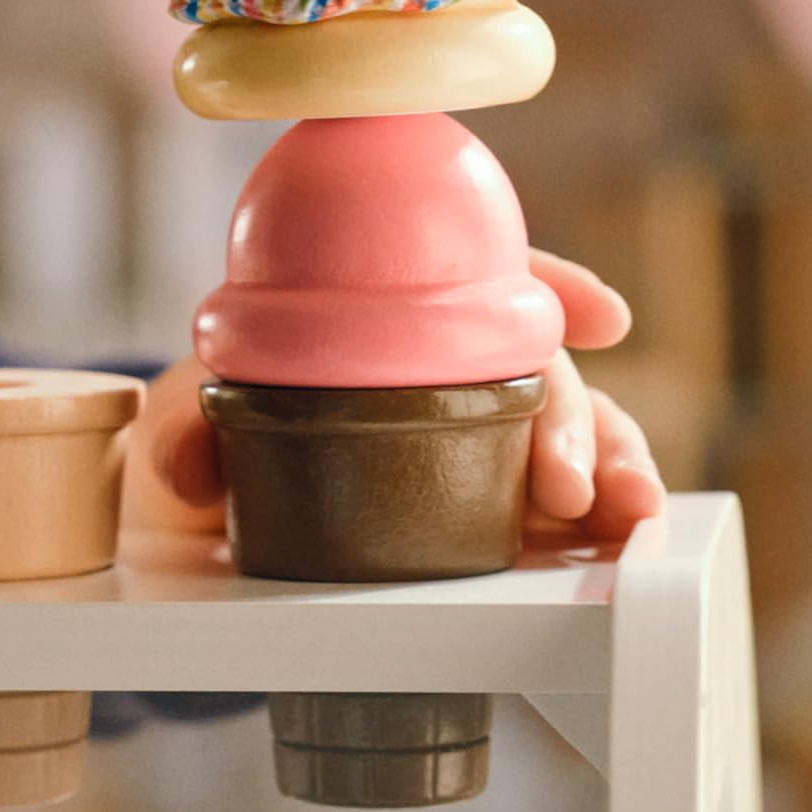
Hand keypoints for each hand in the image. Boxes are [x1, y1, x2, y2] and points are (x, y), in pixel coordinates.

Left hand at [127, 247, 665, 547]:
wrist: (198, 514)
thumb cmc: (209, 431)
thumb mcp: (185, 415)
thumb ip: (182, 430)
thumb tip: (188, 468)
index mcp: (393, 312)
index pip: (484, 273)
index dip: (552, 284)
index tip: (602, 316)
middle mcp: (451, 362)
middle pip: (536, 364)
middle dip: (572, 417)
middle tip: (569, 482)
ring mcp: (479, 429)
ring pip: (570, 427)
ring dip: (612, 464)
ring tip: (628, 513)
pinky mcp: (491, 496)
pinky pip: (557, 497)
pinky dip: (597, 514)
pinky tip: (621, 538)